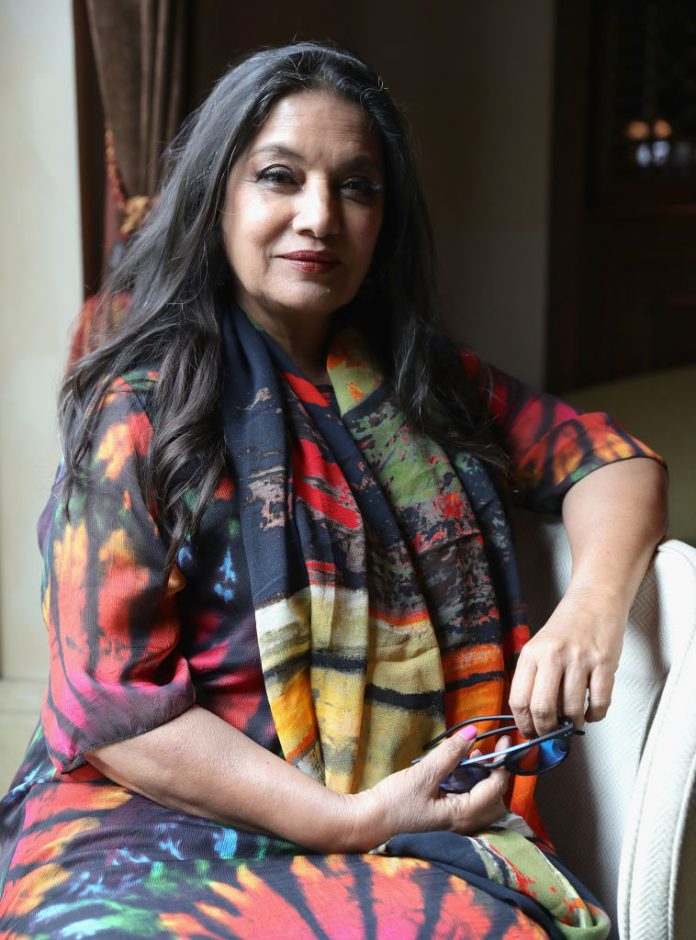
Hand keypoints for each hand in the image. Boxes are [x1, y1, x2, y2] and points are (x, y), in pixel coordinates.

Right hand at [349, 728, 509, 850]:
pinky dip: (469, 787)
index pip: (496, 788)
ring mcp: (451, 825)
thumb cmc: (393, 803)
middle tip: (486, 752)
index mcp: (462, 816)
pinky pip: (467, 804)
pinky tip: (455, 772)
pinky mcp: (441, 821)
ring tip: (471, 758)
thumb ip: (450, 754)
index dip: (503, 763)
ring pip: (481, 804)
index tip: (504, 740)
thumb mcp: (423, 775)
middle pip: (495, 801)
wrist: (365, 825)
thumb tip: (473, 732)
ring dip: (482, 780)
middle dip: (496, 775)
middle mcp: (462, 825)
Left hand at [508, 588, 625, 737]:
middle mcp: (553, 655)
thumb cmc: (566, 628)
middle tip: (551, 733)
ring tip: (573, 720)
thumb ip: (534, 677)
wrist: (594, 601)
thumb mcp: (539, 647)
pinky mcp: (604, 662)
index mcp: (531, 653)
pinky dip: (595, 715)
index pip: (519, 699)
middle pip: (542, 709)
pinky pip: (600, 702)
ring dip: (573, 723)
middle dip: (546, 730)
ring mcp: (580, 659)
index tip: (530, 732)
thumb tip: (532, 718)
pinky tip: (591, 712)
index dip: (524, 723)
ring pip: (572, 709)